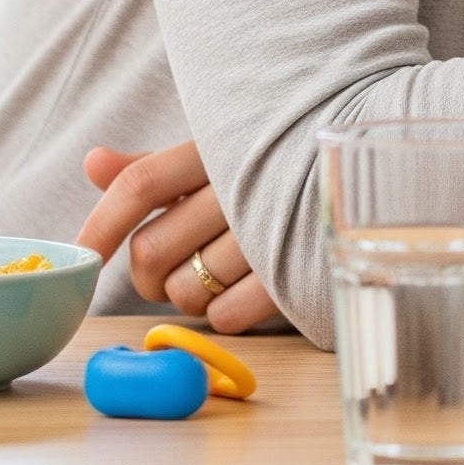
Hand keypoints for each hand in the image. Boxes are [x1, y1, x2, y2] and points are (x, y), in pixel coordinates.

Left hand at [76, 142, 283, 333]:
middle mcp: (242, 186)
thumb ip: (159, 167)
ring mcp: (270, 231)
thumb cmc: (287, 168)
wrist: (380, 175)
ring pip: (186, 291)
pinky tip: (251, 289)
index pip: (139, 186)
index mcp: (218, 148)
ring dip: (191, 294)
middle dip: (150, 274)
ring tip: (223, 273)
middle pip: (151, 251)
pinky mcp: (295, 274)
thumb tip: (94, 162)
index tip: (83, 258)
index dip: (100, 225)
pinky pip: (227, 316)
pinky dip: (227, 313)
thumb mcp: (225, 155)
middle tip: (176, 268)